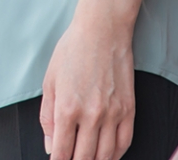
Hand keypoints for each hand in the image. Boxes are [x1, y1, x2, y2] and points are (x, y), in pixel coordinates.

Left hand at [39, 11, 135, 159]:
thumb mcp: (49, 82)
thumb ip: (48, 118)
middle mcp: (91, 115)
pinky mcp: (129, 109)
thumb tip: (50, 147)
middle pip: (84, 158)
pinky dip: (116, 154)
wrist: (102, 30)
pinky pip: (125, 142)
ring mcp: (113, 113)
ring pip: (105, 155)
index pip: (62, 153)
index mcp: (67, 109)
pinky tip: (108, 155)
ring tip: (87, 159)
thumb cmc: (72, 51)